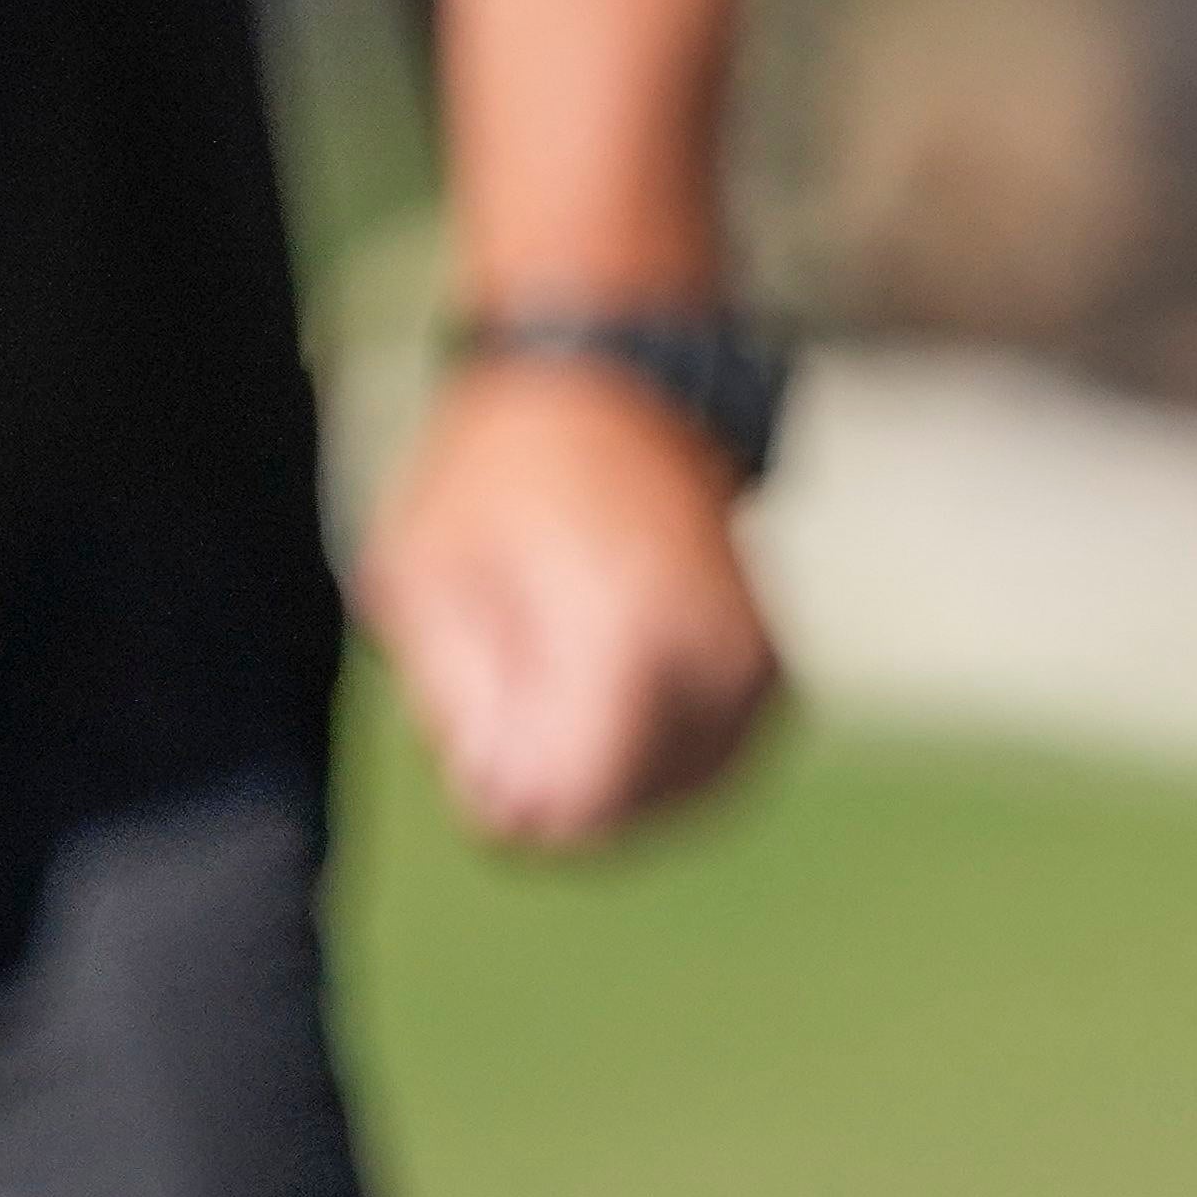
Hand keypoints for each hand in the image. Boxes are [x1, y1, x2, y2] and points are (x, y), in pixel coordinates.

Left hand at [357, 350, 781, 849]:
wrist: (614, 384)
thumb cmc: (500, 474)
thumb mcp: (426, 577)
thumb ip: (459, 701)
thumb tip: (508, 797)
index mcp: (631, 635)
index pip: (577, 803)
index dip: (505, 803)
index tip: (470, 746)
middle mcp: (717, 658)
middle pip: (622, 812)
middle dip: (548, 790)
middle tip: (498, 708)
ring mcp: (758, 666)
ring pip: (673, 799)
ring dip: (602, 778)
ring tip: (547, 693)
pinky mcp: (771, 669)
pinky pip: (712, 767)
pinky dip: (650, 762)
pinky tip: (599, 706)